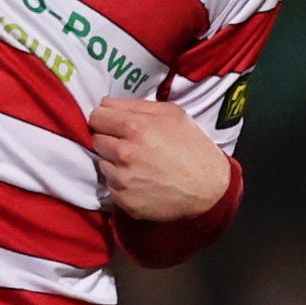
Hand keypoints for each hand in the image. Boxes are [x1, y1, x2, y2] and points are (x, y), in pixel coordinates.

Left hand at [90, 98, 231, 221]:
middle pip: (96, 140)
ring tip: (139, 164)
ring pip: (102, 163)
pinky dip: (122, 183)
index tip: (115, 124)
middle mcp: (124, 153)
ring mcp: (122, 179)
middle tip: (131, 145)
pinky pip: (111, 186)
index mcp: (135, 127)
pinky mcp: (124, 200)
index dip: (106, 119)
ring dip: (115, 163)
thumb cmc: (193, 147)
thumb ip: (136, 105)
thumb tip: (105, 104)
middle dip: (110, 140)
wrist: (210, 189)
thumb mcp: (173, 114)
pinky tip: (142, 181)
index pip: (96, 116)